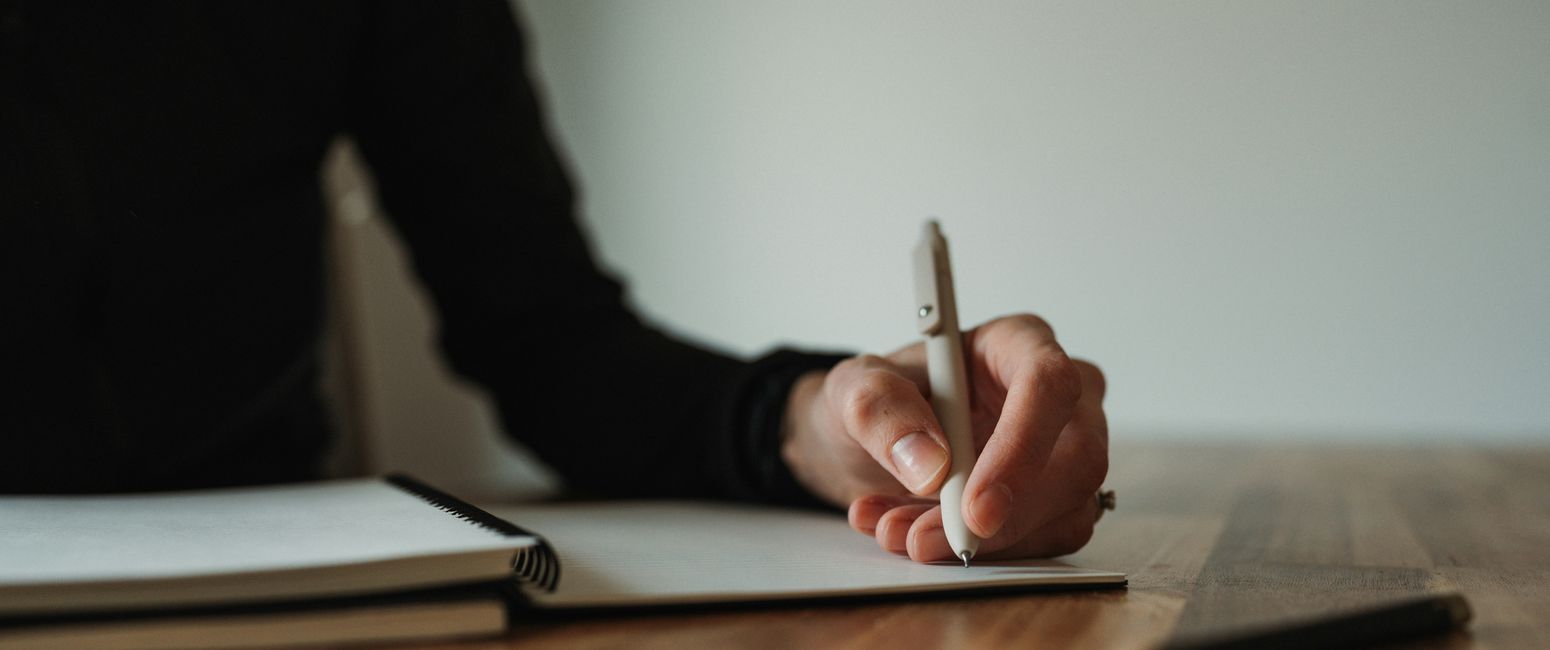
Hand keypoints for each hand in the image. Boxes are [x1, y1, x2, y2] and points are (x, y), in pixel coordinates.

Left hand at [781, 314, 1107, 561]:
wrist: (869, 444)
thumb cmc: (877, 401)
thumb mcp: (853, 389)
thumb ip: (879, 411)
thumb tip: (930, 464)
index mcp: (1017, 343)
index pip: (1049, 385)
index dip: (1021, 447)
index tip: (975, 505)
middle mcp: (1057, 397)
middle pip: (1077, 460)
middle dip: (1005, 517)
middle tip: (926, 539)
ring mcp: (1065, 453)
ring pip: (1064, 514)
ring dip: (981, 542)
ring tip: (899, 530)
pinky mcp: (1057, 504)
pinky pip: (1044, 544)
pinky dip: (982, 554)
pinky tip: (916, 533)